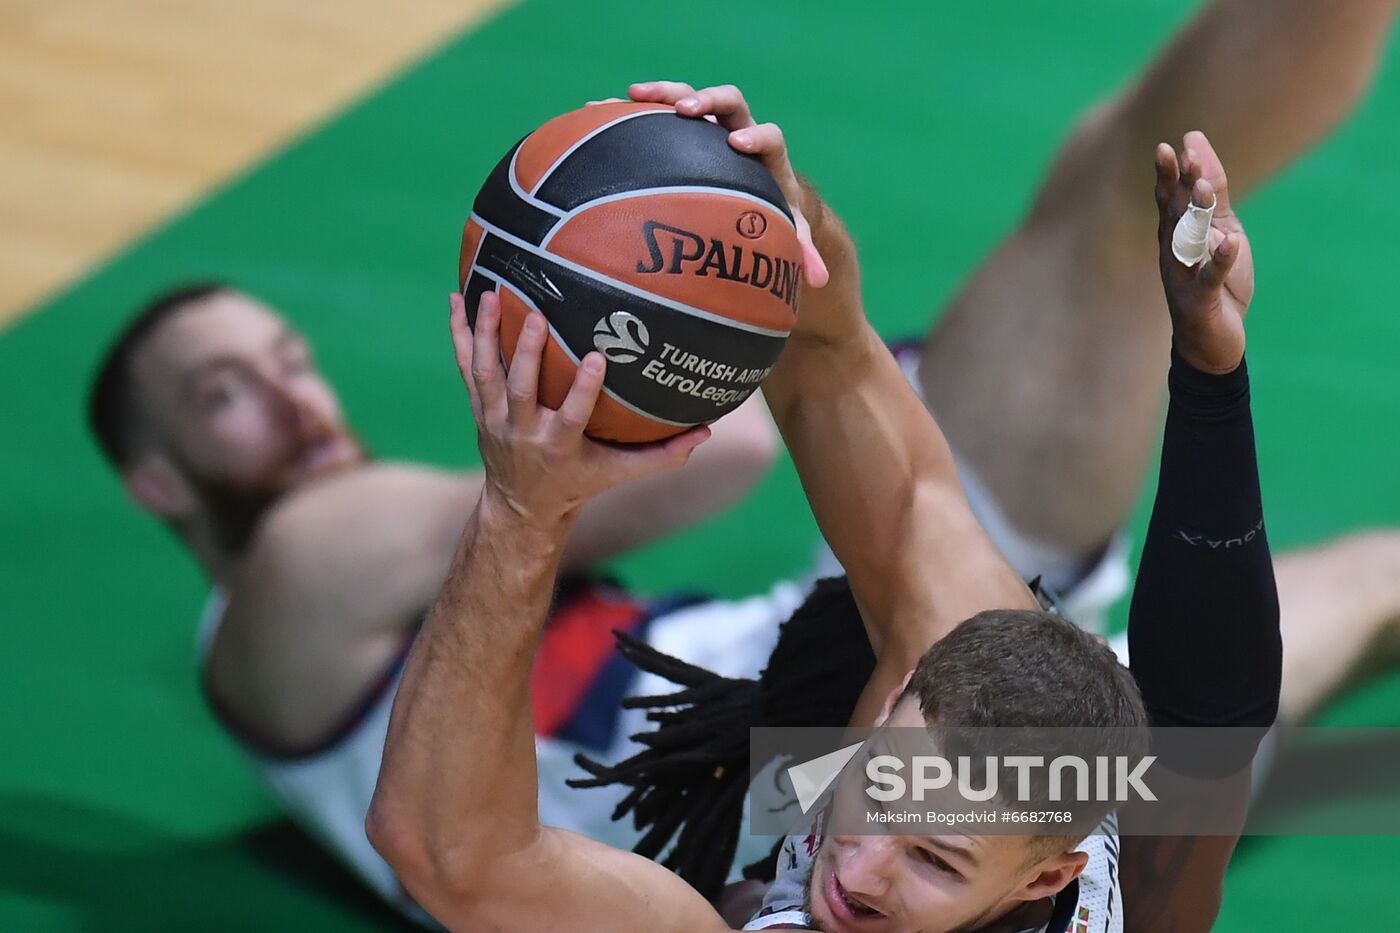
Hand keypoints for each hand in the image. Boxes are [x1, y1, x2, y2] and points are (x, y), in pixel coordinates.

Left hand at [449, 291, 709, 524]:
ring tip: (491, 295)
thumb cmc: (579, 482)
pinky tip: (458, 297)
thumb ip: (662, 454)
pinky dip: (460, 333)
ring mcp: (496, 418)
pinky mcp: (480, 406)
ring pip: (486, 372)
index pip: (573, 415)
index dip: (584, 389)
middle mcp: (524, 431)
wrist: (521, 505)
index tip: (597, 358)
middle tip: (535, 316)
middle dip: (526, 354)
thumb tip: (708, 430)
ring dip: (486, 334)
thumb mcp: (620, 473)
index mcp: (560, 446)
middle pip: (521, 389)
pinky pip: (466, 365)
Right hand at [624, 81, 829, 287]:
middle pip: (729, 101)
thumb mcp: (784, 230)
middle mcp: (737, 130)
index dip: (755, 137)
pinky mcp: (679, 128)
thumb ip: (799, 249)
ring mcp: (707, 126)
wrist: (751, 191)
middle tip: (686, 110)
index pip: (768, 137)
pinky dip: (628, 108)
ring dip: (664, 92)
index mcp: (766, 154)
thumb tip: (817, 280)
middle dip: (708, 99)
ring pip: (688, 96)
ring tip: (634, 95)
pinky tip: (596, 109)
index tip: (737, 145)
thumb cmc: (768, 212)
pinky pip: (654, 110)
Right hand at [1154, 131, 1254, 373]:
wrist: (1211, 341)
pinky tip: (1231, 244)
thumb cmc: (1215, 281)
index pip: (1170, 197)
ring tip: (1203, 189)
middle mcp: (1174, 251)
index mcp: (1177, 233)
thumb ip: (1214, 191)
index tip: (1173, 145)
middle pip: (1174, 213)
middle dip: (1177, 185)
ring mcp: (1184, 275)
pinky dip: (1221, 261)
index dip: (1171, 173)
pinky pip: (1210, 278)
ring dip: (1195, 215)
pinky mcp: (1201, 299)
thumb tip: (1196, 143)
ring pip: (1188, 241)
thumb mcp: (1222, 230)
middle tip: (1180, 156)